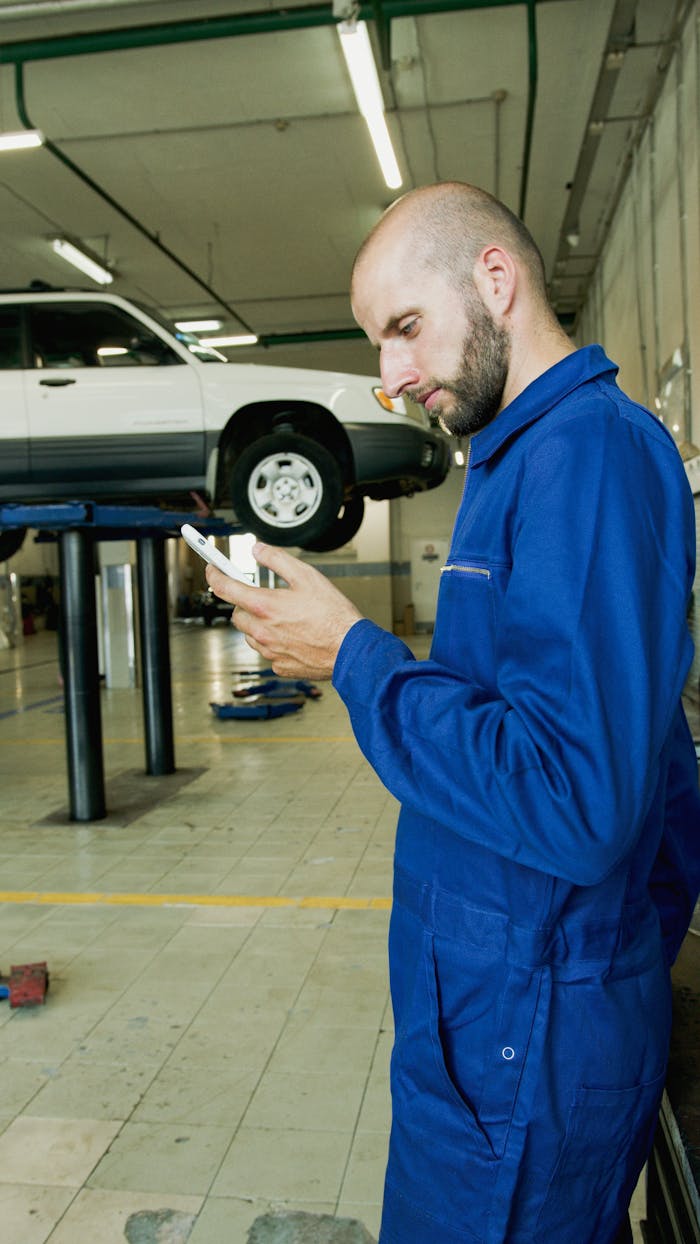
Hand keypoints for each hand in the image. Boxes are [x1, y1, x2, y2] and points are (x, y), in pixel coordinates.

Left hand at [205, 542, 362, 678]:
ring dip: (258, 625)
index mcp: (265, 606)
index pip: (225, 588)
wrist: (350, 649)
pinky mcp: (279, 665)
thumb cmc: (333, 614)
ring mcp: (269, 651)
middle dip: (245, 604)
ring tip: (284, 618)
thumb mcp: (306, 575)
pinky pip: (267, 651)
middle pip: (237, 614)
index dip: (215, 575)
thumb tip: (257, 550)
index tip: (212, 570)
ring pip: (250, 635)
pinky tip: (293, 636)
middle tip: (264, 597)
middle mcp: (262, 631)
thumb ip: (277, 559)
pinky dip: (273, 642)